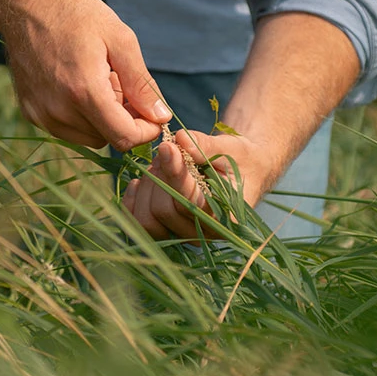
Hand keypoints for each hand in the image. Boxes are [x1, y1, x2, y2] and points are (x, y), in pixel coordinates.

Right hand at [2, 0, 170, 150]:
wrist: (25, 3)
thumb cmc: (76, 15)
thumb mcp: (120, 40)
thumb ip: (142, 83)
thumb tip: (161, 116)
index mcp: (84, 91)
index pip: (124, 137)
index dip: (146, 130)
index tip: (152, 113)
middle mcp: (59, 110)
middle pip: (108, 138)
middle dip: (124, 119)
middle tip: (120, 82)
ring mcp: (41, 114)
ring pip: (88, 137)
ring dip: (102, 118)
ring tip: (98, 81)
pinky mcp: (31, 113)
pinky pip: (67, 129)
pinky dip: (80, 116)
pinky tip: (78, 84)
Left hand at [122, 130, 276, 239]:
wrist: (242, 174)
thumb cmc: (240, 160)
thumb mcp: (231, 149)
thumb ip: (206, 146)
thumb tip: (180, 139)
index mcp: (226, 217)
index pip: (191, 202)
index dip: (175, 173)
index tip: (166, 146)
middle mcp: (203, 234)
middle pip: (164, 212)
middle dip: (160, 177)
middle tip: (166, 151)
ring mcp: (182, 236)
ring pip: (146, 221)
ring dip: (147, 188)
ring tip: (158, 166)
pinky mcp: (165, 233)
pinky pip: (137, 223)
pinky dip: (133, 200)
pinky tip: (140, 181)